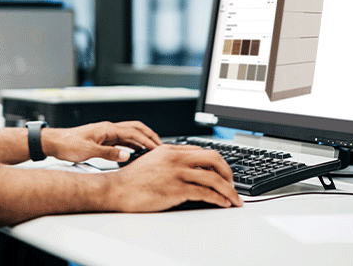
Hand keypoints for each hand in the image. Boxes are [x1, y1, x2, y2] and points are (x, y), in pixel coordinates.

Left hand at [42, 121, 160, 162]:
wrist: (54, 142)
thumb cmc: (68, 144)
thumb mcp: (89, 151)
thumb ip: (109, 154)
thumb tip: (126, 155)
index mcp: (107, 128)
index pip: (133, 132)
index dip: (146, 140)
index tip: (157, 148)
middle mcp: (108, 128)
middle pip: (134, 128)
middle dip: (148, 135)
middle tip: (160, 145)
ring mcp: (106, 133)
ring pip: (129, 133)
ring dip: (142, 139)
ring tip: (152, 149)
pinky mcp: (103, 139)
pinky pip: (122, 140)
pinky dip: (132, 144)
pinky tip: (135, 152)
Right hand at [107, 144, 242, 210]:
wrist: (117, 189)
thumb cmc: (133, 178)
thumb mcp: (153, 160)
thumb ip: (171, 160)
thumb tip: (189, 167)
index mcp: (171, 149)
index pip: (203, 151)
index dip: (218, 163)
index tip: (224, 174)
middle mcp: (176, 158)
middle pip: (214, 159)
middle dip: (229, 172)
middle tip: (233, 184)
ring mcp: (177, 173)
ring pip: (213, 178)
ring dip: (229, 190)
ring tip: (234, 199)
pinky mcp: (176, 190)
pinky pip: (205, 193)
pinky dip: (218, 199)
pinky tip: (223, 204)